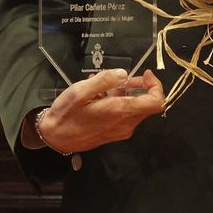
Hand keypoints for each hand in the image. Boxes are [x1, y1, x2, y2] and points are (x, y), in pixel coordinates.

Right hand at [28, 69, 164, 153]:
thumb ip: (104, 80)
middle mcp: (126, 124)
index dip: (156, 86)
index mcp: (121, 112)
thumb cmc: (67, 113)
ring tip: (107, 86)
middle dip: (140, 87)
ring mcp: (122, 130)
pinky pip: (126, 115)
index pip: (156, 102)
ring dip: (128, 94)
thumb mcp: (81, 91)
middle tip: (123, 77)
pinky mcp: (115, 133)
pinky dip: (121, 103)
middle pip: (147, 104)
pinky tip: (102, 98)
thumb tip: (123, 74)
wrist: (55, 138)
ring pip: (136, 109)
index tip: (145, 74)